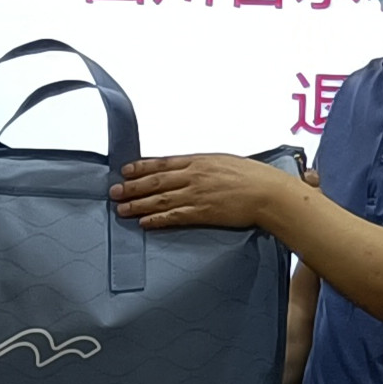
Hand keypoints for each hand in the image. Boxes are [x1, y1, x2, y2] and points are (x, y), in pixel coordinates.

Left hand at [110, 155, 295, 230]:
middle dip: (132, 187)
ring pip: (159, 199)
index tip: (125, 170)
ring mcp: (197, 194)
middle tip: (114, 192)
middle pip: (155, 181)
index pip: (162, 163)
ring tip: (122, 209)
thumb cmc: (252, 176)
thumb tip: (188, 168)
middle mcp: (193, 176)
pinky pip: (174, 216)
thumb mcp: (224, 162)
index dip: (141, 167)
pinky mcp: (203, 213)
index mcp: (198, 161)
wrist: (268, 192)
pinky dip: (157, 219)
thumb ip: (203, 165)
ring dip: (138, 204)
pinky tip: (144, 222)